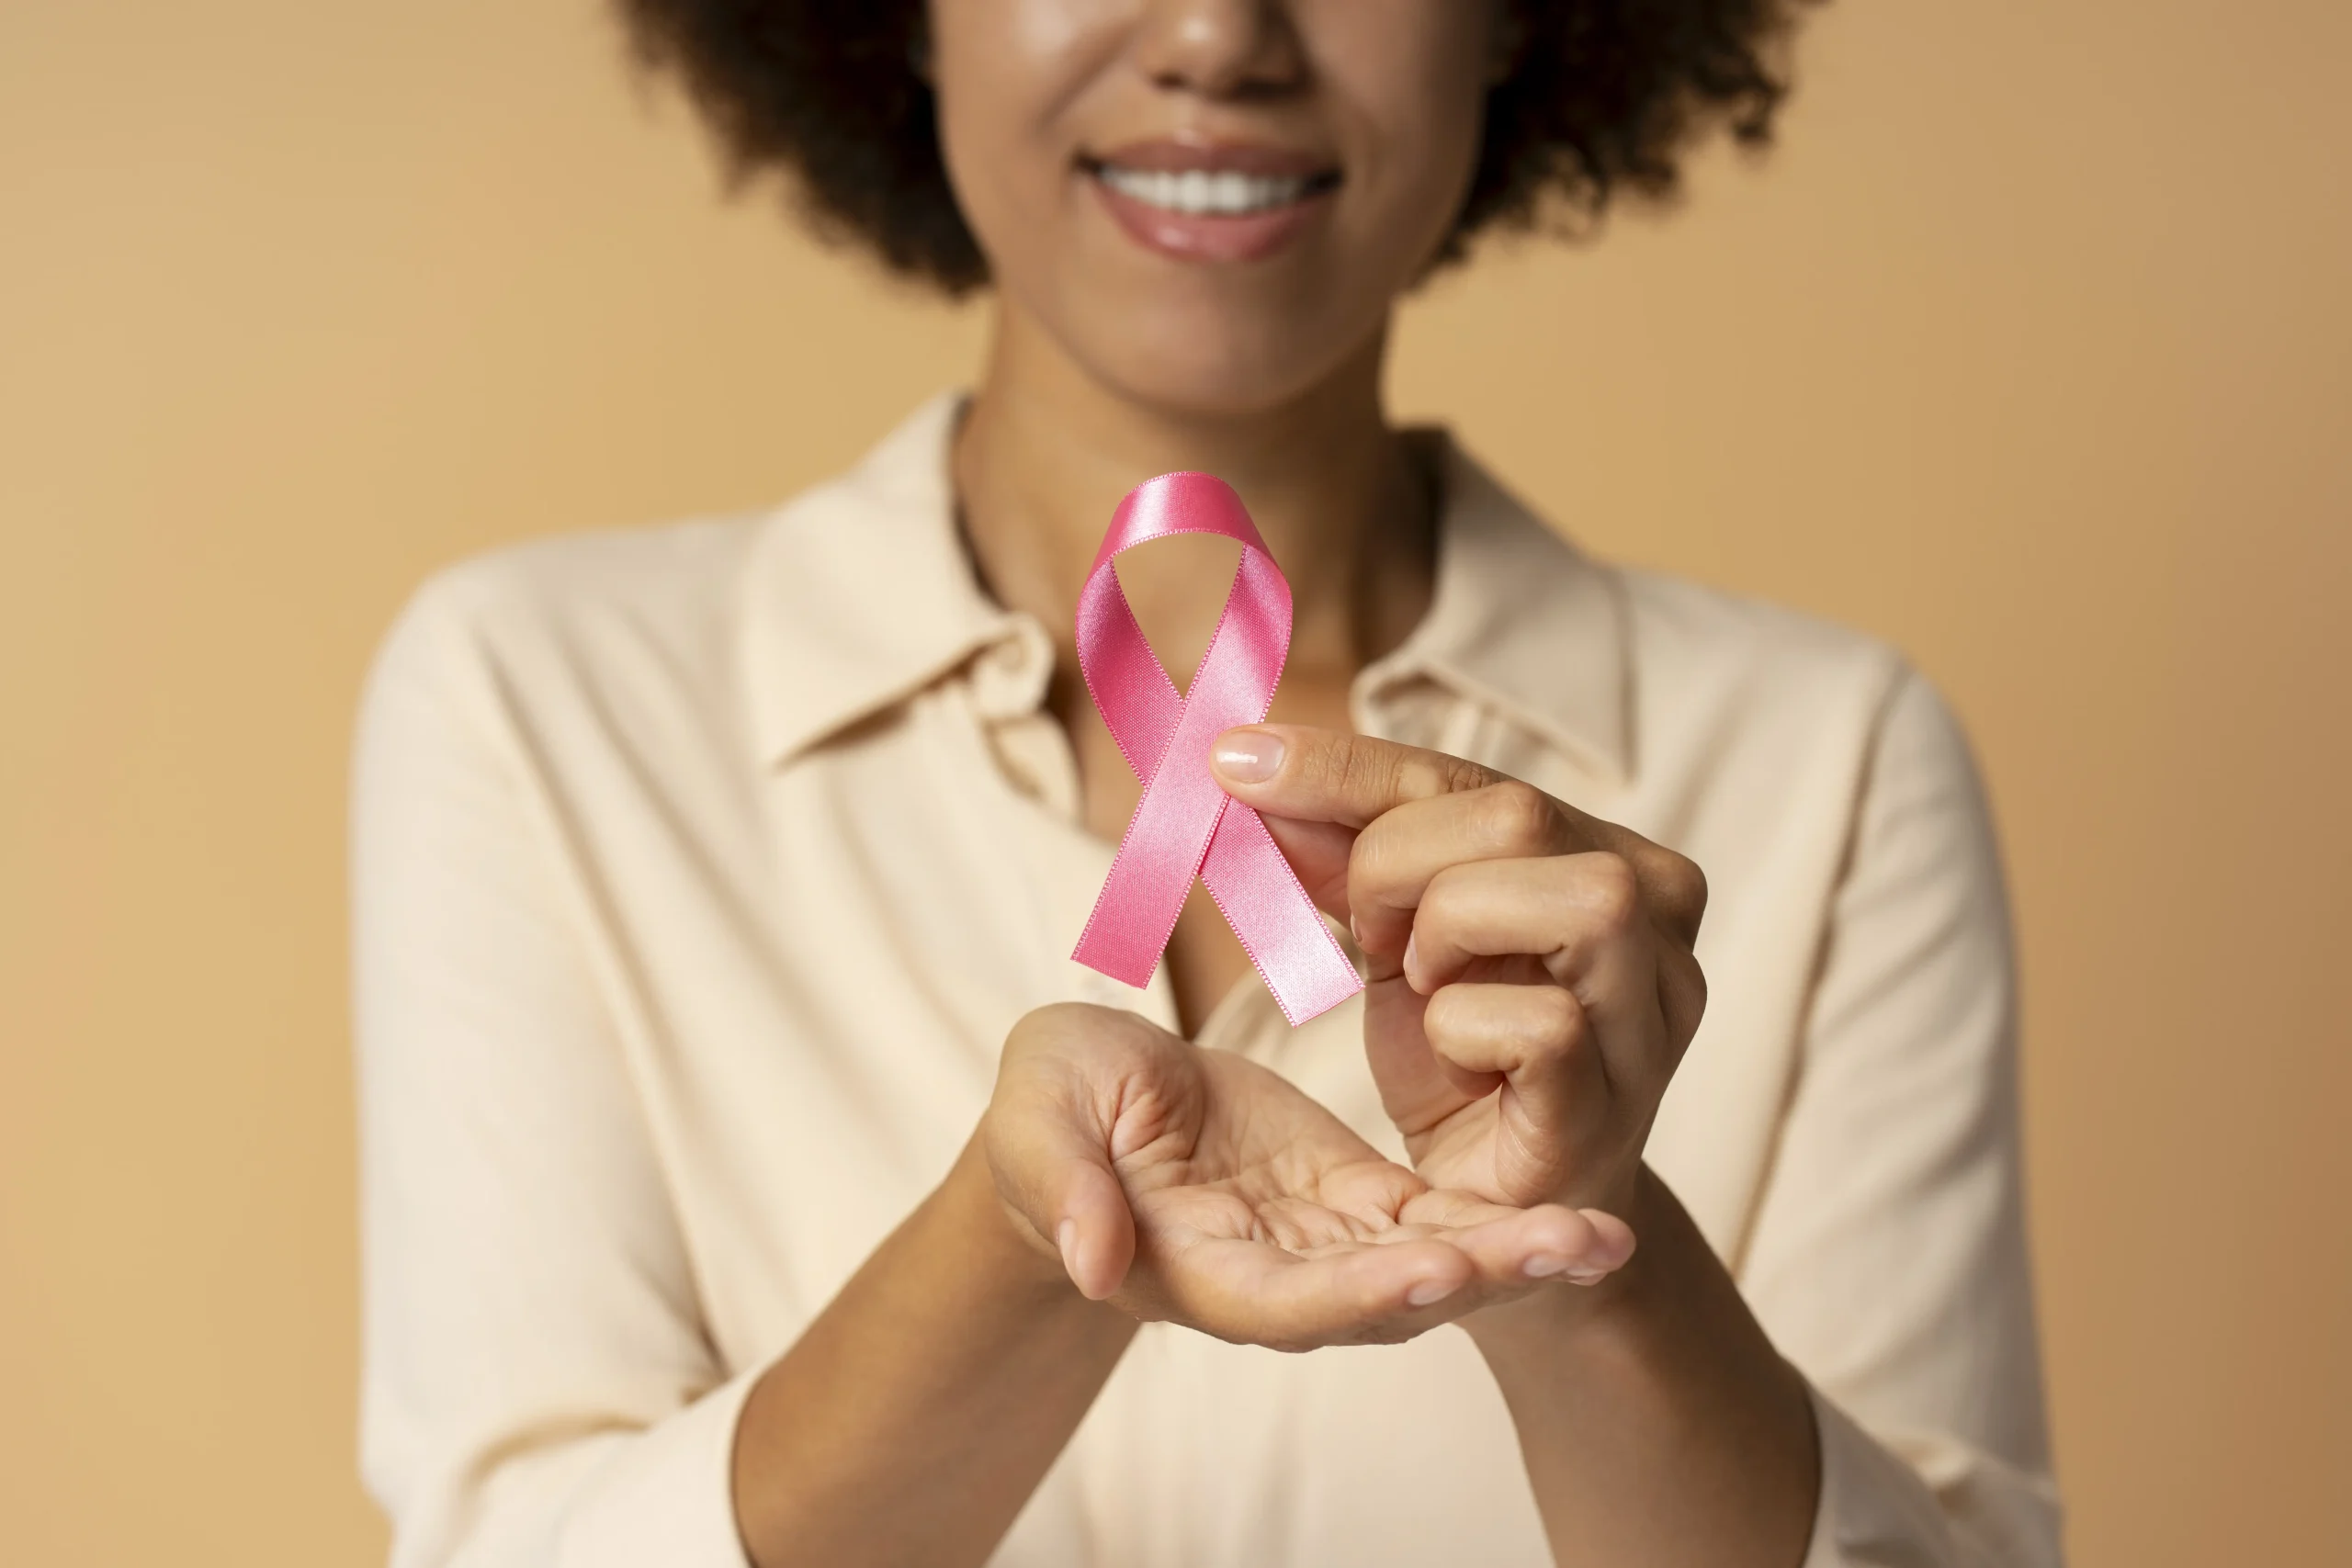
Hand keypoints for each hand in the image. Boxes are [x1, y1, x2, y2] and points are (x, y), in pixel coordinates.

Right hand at [982, 1003, 1630, 1349]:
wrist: (1081, 1107)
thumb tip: (1091, 1260)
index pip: (1287, 1299)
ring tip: (1605, 1236)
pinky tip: (1579, 1211)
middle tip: (1575, 1248)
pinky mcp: (1353, 1198)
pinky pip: (1435, 1213)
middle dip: (1481, 1277)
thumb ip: (1065, 1189)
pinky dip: (1501, 1215)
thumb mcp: (1039, 1124)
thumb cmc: (1048, 1114)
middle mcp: (1274, 1277)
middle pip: (1387, 1297)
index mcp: (1197, 1267)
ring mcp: (1321, 1242)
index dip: (1360, 1291)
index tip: (1436, 1271)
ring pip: (1430, 1261)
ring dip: (1515, 1255)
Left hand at [1210, 727, 1709, 1221]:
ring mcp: (1653, 1011)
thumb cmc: (1462, 1054)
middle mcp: (1657, 911)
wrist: (1499, 1206)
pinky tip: (1456, 1052)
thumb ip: (1340, 851)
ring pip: (1576, 900)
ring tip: (1425, 984)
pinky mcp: (1616, 1101)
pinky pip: (1546, 1026)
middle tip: (1370, 933)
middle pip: (1520, 816)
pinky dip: (1467, 1028)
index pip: (1466, 774)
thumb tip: (1248, 764)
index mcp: (1605, 846)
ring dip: (1456, 934)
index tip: (1234, 761)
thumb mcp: (1393, 934)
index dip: (1344, 768)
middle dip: (1398, 864)